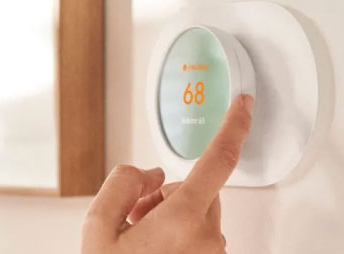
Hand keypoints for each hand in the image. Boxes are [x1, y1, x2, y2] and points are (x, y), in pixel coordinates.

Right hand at [82, 95, 253, 253]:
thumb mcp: (97, 226)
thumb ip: (124, 183)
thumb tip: (151, 173)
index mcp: (182, 220)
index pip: (218, 161)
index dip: (234, 127)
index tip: (245, 104)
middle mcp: (208, 239)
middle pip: (197, 191)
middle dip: (167, 195)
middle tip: (135, 219)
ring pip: (198, 215)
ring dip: (171, 218)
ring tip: (139, 242)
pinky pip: (200, 238)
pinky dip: (178, 237)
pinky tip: (152, 252)